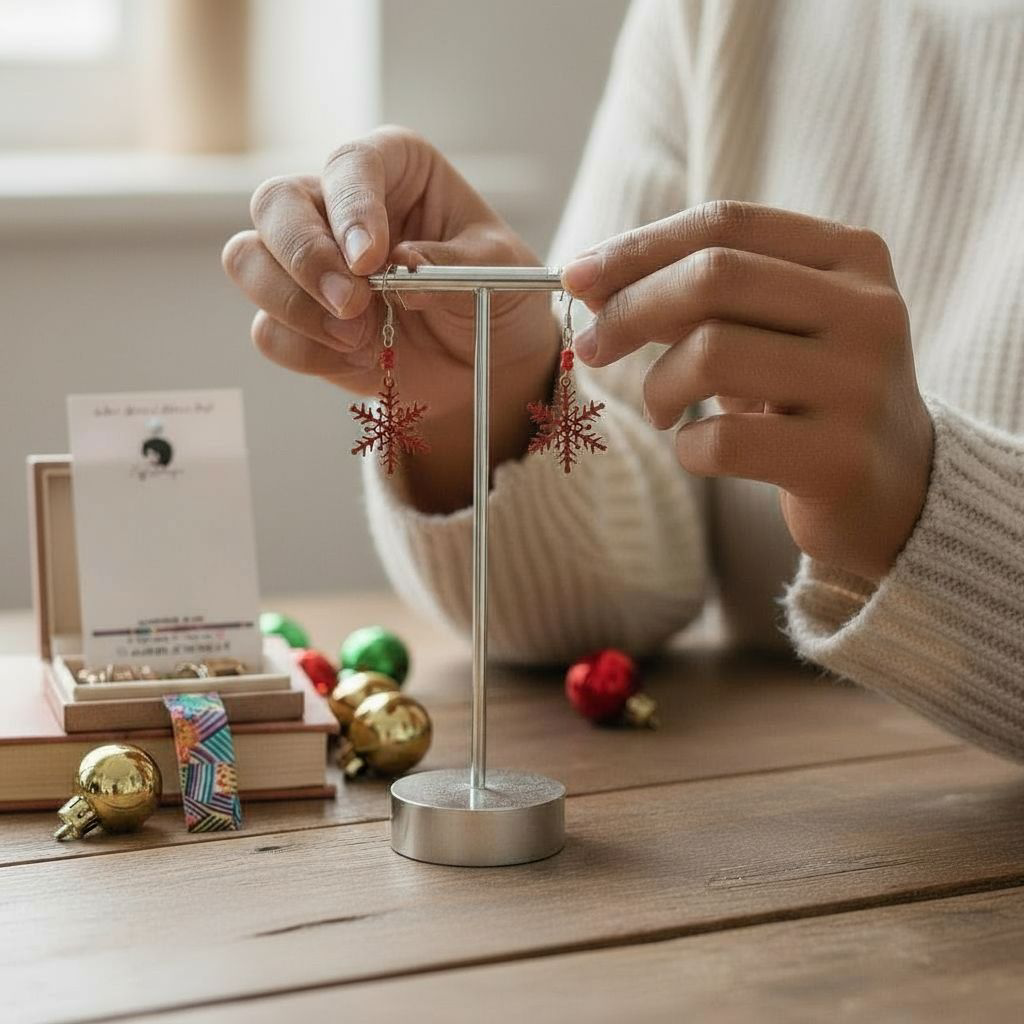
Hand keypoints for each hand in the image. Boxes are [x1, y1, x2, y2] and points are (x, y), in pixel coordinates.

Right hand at [222, 125, 557, 509]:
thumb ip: (452, 264)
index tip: (370, 259)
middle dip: (304, 257)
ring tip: (361, 338)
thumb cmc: (498, 297)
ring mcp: (309, 263)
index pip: (351, 164)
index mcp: (396, 169)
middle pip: (274, 203)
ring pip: (248, 261)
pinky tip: (360, 360)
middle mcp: (339, 206)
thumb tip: (400, 268)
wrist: (488, 365)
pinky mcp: (297, 320)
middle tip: (352, 305)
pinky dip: (309, 353)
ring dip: (295, 306)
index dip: (351, 207)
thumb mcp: (500, 272)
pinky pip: (269, 332)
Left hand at [562, 201, 933, 580]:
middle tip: (595, 346)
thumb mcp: (771, 326)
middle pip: (713, 276)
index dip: (637, 246)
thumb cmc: (807, 393)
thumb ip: (701, 292)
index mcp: (852, 257)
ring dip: (658, 386)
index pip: (724, 222)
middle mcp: (868, 310)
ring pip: (710, 353)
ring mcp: (860, 385)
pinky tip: (697, 450)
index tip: (576, 277)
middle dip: (631, 308)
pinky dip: (686, 447)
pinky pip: (721, 439)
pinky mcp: (839, 459)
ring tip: (662, 409)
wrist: (895, 487)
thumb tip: (590, 278)